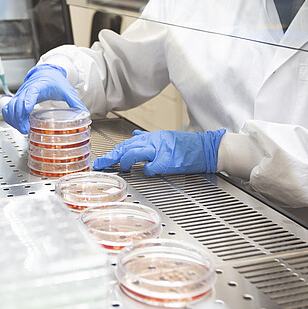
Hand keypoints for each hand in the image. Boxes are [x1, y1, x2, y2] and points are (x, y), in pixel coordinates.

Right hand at [2, 64, 86, 133]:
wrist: (45, 72)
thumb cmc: (54, 80)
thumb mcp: (66, 90)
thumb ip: (75, 102)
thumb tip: (85, 113)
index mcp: (38, 87)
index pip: (28, 96)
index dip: (25, 108)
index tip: (27, 121)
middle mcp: (26, 90)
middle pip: (16, 105)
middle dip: (19, 120)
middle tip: (26, 130)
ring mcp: (20, 95)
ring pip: (9, 107)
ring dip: (13, 120)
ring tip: (23, 129)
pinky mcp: (16, 99)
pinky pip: (7, 109)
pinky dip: (9, 117)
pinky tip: (17, 124)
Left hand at [92, 129, 225, 175]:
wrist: (207, 148)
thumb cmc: (187, 146)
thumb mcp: (165, 138)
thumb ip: (148, 139)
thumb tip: (134, 135)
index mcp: (152, 137)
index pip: (126, 143)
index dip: (112, 153)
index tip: (101, 162)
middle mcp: (153, 141)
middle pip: (126, 146)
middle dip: (111, 157)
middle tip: (100, 165)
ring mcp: (161, 149)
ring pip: (135, 152)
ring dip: (126, 161)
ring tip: (124, 168)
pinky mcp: (169, 160)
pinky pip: (152, 166)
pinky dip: (147, 170)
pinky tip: (148, 173)